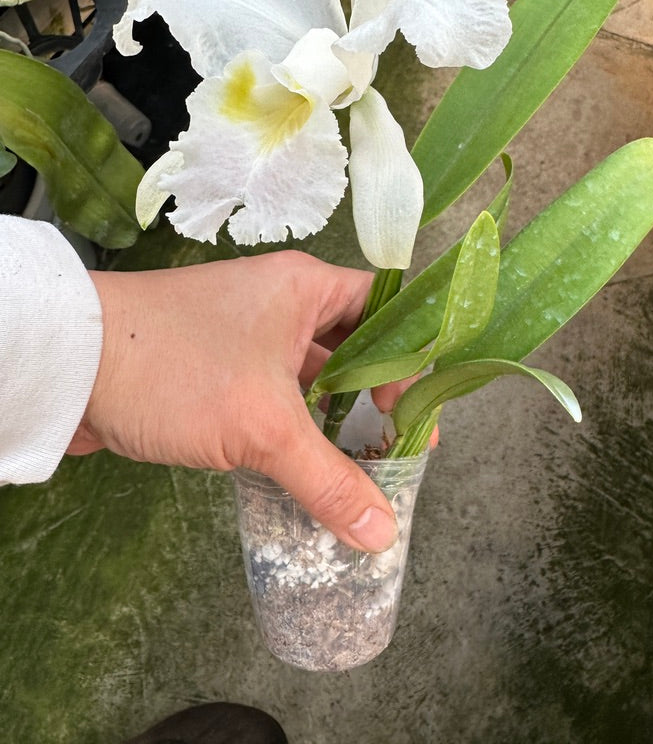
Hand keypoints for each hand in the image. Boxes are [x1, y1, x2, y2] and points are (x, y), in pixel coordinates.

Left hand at [67, 251, 399, 552]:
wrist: (69, 368)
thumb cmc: (175, 368)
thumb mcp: (262, 426)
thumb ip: (327, 480)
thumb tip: (381, 532)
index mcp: (304, 288)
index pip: (384, 309)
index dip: (409, 359)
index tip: (414, 415)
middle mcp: (281, 306)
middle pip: (352, 350)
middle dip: (375, 402)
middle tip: (396, 454)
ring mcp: (247, 339)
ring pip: (311, 381)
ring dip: (331, 425)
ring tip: (359, 475)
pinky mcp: (217, 372)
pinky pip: (274, 401)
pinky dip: (292, 434)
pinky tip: (305, 476)